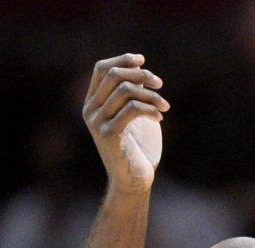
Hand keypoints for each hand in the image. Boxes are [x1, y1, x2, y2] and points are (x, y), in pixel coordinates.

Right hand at [82, 53, 169, 194]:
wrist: (134, 180)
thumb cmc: (138, 149)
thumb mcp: (135, 115)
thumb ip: (133, 93)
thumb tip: (139, 69)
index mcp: (93, 103)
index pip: (101, 69)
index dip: (122, 60)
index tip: (142, 59)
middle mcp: (90, 110)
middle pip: (113, 75)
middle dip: (140, 74)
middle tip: (160, 83)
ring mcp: (97, 122)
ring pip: (125, 91)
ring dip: (151, 95)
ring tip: (165, 106)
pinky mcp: (109, 134)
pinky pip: (132, 109)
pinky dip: (150, 109)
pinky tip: (159, 117)